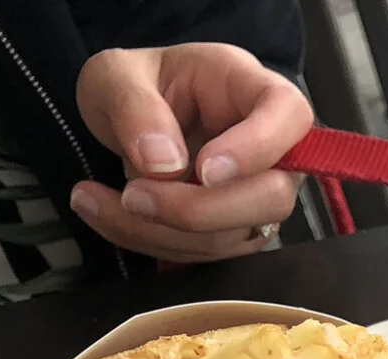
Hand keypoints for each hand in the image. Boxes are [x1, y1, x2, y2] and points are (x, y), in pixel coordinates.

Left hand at [73, 44, 312, 261]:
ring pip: (238, 235)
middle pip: (273, 195)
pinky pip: (208, 252)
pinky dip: (153, 242)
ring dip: (163, 231)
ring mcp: (260, 192)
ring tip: (98, 200)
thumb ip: (134, 108)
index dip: (257, 147)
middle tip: (133, 194)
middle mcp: (271, 144)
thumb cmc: (135, 85)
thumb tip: (164, 164)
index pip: (288, 114)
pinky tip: (112, 214)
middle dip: (199, 209)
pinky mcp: (238, 228)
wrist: (131, 120)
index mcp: (248, 86)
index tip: (204, 170)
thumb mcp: (114, 76)